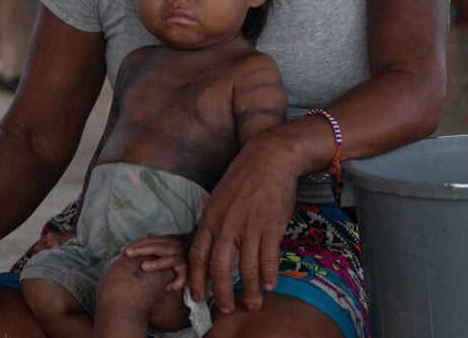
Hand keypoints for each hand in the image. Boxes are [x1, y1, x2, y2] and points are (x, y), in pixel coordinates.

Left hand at [123, 234, 192, 291]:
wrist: (209, 251)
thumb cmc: (184, 251)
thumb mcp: (170, 245)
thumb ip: (156, 247)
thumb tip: (131, 252)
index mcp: (169, 240)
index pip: (150, 240)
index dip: (136, 244)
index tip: (123, 250)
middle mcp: (176, 247)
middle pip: (156, 246)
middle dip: (141, 249)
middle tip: (127, 254)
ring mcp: (183, 258)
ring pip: (169, 260)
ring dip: (157, 263)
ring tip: (144, 267)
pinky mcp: (191, 270)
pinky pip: (183, 277)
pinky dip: (176, 283)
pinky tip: (168, 288)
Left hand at [186, 140, 296, 315]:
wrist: (270, 157)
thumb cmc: (244, 176)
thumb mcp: (219, 197)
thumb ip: (214, 221)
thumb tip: (211, 244)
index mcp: (209, 218)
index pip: (197, 257)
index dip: (196, 280)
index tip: (198, 296)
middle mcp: (226, 225)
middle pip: (218, 269)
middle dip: (221, 294)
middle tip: (225, 309)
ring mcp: (249, 227)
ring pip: (246, 270)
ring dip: (250, 292)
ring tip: (252, 304)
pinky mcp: (271, 226)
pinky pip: (268, 259)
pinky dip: (269, 276)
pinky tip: (270, 285)